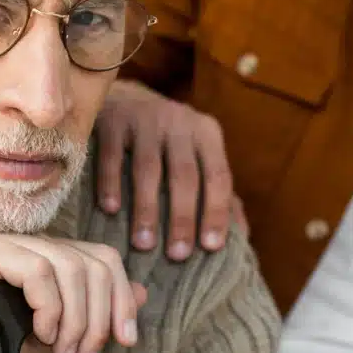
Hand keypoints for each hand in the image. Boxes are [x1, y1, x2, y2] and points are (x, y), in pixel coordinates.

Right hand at [0, 232, 147, 352]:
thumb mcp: (60, 333)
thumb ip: (96, 311)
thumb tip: (142, 293)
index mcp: (47, 253)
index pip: (101, 256)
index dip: (121, 296)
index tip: (125, 339)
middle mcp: (26, 239)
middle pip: (90, 261)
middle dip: (98, 317)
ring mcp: (0, 238)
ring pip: (66, 264)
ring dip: (74, 318)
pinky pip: (34, 269)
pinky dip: (48, 306)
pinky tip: (42, 334)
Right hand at [95, 80, 244, 260]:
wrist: (123, 96)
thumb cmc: (167, 139)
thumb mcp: (198, 154)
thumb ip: (219, 190)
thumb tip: (242, 234)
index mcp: (206, 133)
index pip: (218, 175)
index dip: (216, 211)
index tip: (210, 247)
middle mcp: (179, 121)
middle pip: (185, 175)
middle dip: (182, 217)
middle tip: (177, 256)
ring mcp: (144, 117)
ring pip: (148, 169)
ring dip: (146, 208)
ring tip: (143, 244)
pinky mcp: (113, 118)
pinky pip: (112, 155)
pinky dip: (111, 183)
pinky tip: (110, 210)